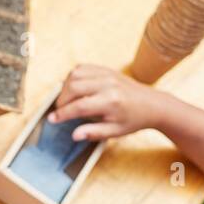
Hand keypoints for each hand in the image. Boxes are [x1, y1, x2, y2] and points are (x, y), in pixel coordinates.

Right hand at [49, 64, 163, 141]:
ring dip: (65, 87)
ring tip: (67, 100)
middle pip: (73, 87)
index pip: (79, 106)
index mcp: (110, 102)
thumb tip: (74, 135)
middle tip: (60, 111)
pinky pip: (82, 67)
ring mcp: (107, 74)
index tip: (52, 119)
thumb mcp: (115, 131)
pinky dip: (73, 77)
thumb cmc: (133, 119)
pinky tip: (74, 88)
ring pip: (75, 74)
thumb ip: (93, 132)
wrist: (151, 104)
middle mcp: (107, 84)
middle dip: (61, 100)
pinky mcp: (106, 69)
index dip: (63, 114)